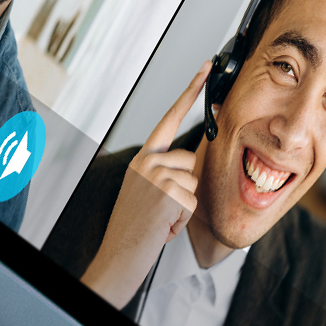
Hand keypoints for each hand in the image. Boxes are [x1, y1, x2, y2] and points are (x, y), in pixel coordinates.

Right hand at [78, 69, 210, 295]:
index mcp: (141, 159)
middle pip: (191, 160)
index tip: (205, 70)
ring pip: (194, 181)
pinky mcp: (165, 191)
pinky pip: (192, 200)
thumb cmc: (137, 228)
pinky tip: (163, 225)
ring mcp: (153, 175)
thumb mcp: (148, 193)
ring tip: (162, 218)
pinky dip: (182, 217)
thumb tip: (190, 167)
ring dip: (185, 205)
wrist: (120, 255)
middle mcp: (145, 162)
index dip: (190, 92)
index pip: (169, 119)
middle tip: (163, 210)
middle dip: (187, 188)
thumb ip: (166, 174)